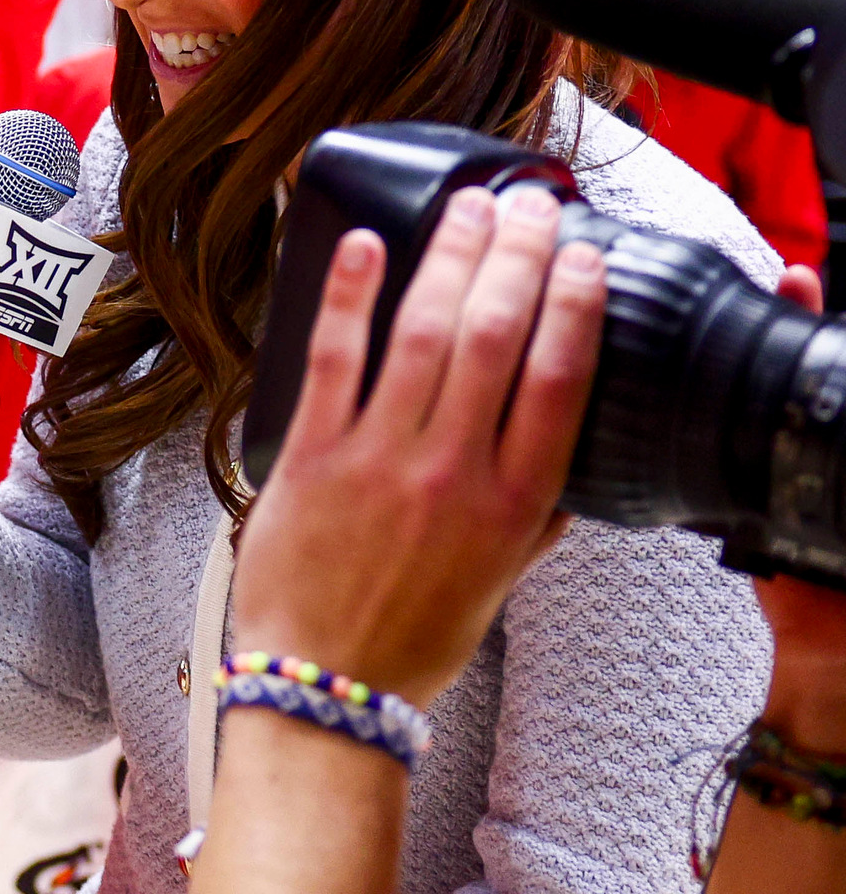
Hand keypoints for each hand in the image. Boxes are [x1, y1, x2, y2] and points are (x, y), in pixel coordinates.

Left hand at [229, 187, 607, 704]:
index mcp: (514, 505)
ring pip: (422, 334)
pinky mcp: (310, 457)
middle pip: (495, 338)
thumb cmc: (411, 636)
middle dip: (515, 259)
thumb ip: (532, 516)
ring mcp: (379, 459)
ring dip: (446, 257)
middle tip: (525, 207)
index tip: (583, 257)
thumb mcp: (500, 581)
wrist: (322, 687)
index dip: (575, 308)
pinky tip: (364, 246)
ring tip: (465, 209)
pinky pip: (330, 358)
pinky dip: (348, 296)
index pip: (560, 382)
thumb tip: (564, 458)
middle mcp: (453, 473)